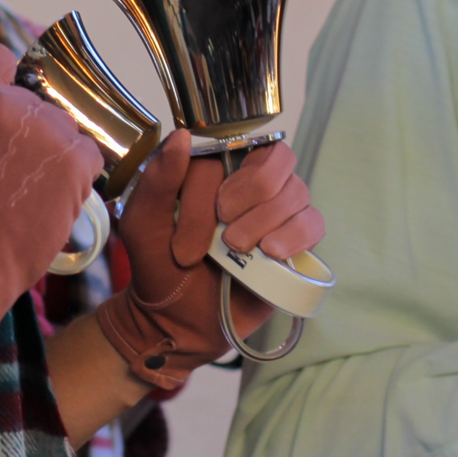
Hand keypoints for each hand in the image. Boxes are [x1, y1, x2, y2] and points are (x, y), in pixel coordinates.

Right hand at [0, 42, 103, 345]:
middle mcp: (6, 103)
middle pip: (30, 94)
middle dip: (20, 121)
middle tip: (3, 159)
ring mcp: (45, 131)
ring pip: (59, 122)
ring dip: (47, 145)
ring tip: (24, 182)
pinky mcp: (75, 161)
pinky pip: (86, 151)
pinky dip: (74, 169)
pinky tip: (48, 191)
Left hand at [94, 131, 325, 388]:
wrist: (176, 320)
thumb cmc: (158, 265)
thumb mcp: (143, 222)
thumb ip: (158, 179)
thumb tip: (182, 136)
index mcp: (215, 168)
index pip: (230, 150)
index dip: (213, 188)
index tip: (192, 229)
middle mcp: (251, 183)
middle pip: (277, 159)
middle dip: (250, 196)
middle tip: (223, 234)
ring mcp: (276, 212)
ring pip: (297, 190)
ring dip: (266, 221)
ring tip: (238, 249)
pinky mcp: (295, 243)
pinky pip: (313, 223)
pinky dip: (295, 235)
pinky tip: (271, 253)